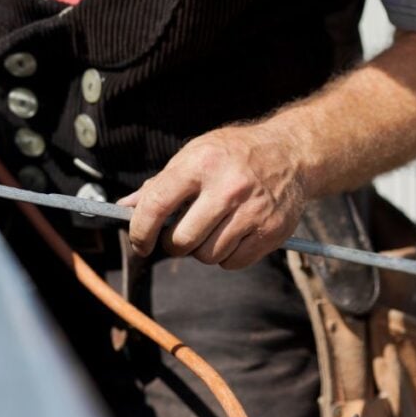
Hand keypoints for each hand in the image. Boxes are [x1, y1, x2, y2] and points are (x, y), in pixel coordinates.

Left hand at [117, 124, 307, 268]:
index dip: (140, 230)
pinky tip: (230, 235)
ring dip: (201, 250)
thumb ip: (159, 184)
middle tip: (177, 236)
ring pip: (207, 255)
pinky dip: (226, 257)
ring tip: (209, 230)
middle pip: (182, 240)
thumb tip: (125, 207)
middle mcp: (228, 187)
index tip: (139, 242)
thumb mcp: (193, 155)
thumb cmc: (232, 154)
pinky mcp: (272, 230)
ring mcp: (253, 210)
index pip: (156, 205)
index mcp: (200, 164)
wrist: (291, 153)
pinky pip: (233, 263)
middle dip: (172, 244)